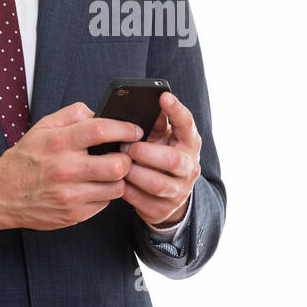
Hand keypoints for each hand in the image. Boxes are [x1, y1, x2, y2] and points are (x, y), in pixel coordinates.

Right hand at [0, 101, 143, 241]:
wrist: (1, 195)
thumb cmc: (26, 159)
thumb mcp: (43, 128)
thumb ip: (72, 114)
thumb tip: (99, 112)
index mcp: (59, 143)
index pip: (101, 130)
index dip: (124, 128)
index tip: (134, 130)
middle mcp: (65, 170)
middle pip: (117, 165)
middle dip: (127, 159)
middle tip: (123, 155)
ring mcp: (70, 195)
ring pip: (116, 187)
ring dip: (118, 179)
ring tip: (108, 172)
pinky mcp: (74, 215)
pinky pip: (105, 204)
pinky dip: (105, 195)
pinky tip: (94, 187)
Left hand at [121, 92, 200, 226]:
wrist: (167, 196)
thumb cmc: (158, 155)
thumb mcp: (160, 137)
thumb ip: (153, 122)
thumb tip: (140, 103)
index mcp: (189, 144)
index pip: (187, 124)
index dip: (176, 110)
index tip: (163, 96)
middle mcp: (190, 167)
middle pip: (173, 160)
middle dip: (147, 152)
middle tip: (127, 146)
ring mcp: (179, 191)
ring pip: (157, 184)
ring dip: (134, 173)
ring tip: (120, 165)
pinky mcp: (163, 210)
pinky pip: (142, 201)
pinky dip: (127, 190)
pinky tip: (117, 181)